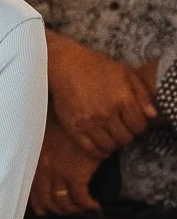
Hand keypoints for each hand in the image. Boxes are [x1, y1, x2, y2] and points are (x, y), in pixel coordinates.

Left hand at [29, 117, 102, 216]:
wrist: (78, 112)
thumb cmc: (62, 119)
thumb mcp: (44, 132)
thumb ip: (40, 149)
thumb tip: (43, 162)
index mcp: (33, 160)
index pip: (32, 189)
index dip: (37, 203)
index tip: (42, 210)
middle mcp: (42, 169)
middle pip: (46, 199)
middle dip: (55, 209)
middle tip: (65, 212)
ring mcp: (59, 173)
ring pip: (63, 202)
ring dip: (72, 209)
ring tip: (81, 208)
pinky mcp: (76, 174)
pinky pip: (81, 198)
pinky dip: (87, 205)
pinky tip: (94, 205)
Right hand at [47, 32, 155, 154]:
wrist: (66, 66)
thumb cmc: (98, 67)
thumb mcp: (126, 73)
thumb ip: (142, 94)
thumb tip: (153, 115)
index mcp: (122, 99)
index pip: (139, 126)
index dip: (140, 126)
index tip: (135, 123)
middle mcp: (106, 113)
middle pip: (125, 138)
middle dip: (127, 135)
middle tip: (123, 129)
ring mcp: (89, 122)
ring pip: (109, 146)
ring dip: (114, 144)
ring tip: (112, 135)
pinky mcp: (74, 128)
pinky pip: (90, 149)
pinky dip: (99, 152)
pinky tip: (102, 146)